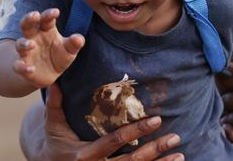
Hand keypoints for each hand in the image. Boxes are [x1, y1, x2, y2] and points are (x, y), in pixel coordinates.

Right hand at [14, 8, 84, 87]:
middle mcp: (34, 38)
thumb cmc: (60, 56)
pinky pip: (18, 65)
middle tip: (34, 15)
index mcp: (46, 31)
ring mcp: (26, 52)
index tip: (56, 11)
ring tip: (32, 44)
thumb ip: (74, 44)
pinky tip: (31, 69)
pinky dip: (23, 67)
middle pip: (27, 25)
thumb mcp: (70, 50)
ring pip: (20, 44)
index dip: (49, 15)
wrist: (50, 75)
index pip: (46, 20)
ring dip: (24, 44)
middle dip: (29, 19)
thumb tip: (79, 39)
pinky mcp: (23, 66)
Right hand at [21, 83, 183, 160]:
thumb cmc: (53, 145)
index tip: (157, 119)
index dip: (136, 131)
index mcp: (84, 156)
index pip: (114, 142)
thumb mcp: (53, 126)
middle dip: (155, 150)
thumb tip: (53, 79)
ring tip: (180, 154)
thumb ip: (55, 104)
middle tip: (175, 137)